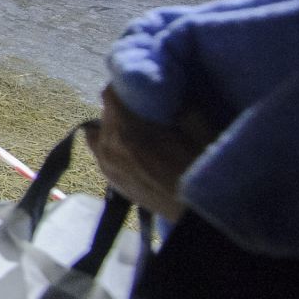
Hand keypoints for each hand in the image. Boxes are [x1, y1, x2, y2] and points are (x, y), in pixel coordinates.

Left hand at [81, 85, 215, 221]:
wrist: (194, 214)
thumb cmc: (199, 168)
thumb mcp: (198, 127)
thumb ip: (177, 102)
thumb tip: (166, 85)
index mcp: (125, 128)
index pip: (110, 93)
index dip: (125, 85)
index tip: (140, 85)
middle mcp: (106, 144)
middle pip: (105, 112)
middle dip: (123, 107)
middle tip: (145, 109)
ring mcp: (104, 164)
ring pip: (99, 132)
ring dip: (115, 126)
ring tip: (138, 130)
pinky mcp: (109, 179)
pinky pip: (101, 152)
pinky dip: (112, 145)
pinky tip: (133, 149)